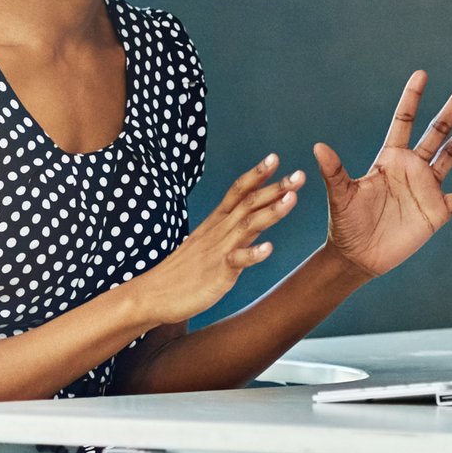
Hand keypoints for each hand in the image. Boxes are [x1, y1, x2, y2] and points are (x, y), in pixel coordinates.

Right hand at [130, 153, 303, 326]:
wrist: (152, 294)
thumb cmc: (182, 271)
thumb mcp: (208, 242)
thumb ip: (233, 228)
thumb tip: (256, 215)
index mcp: (215, 222)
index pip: (237, 191)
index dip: (256, 174)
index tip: (275, 158)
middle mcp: (218, 231)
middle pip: (248, 203)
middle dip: (275, 188)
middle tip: (299, 175)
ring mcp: (217, 251)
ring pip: (247, 225)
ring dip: (271, 211)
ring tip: (292, 199)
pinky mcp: (217, 273)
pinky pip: (236, 261)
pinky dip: (253, 253)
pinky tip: (269, 248)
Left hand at [319, 71, 451, 278]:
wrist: (358, 256)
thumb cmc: (346, 224)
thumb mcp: (340, 195)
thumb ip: (334, 171)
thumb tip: (317, 146)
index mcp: (389, 159)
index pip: (404, 121)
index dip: (412, 98)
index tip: (422, 74)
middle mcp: (411, 168)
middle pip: (437, 130)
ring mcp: (426, 188)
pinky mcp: (437, 211)